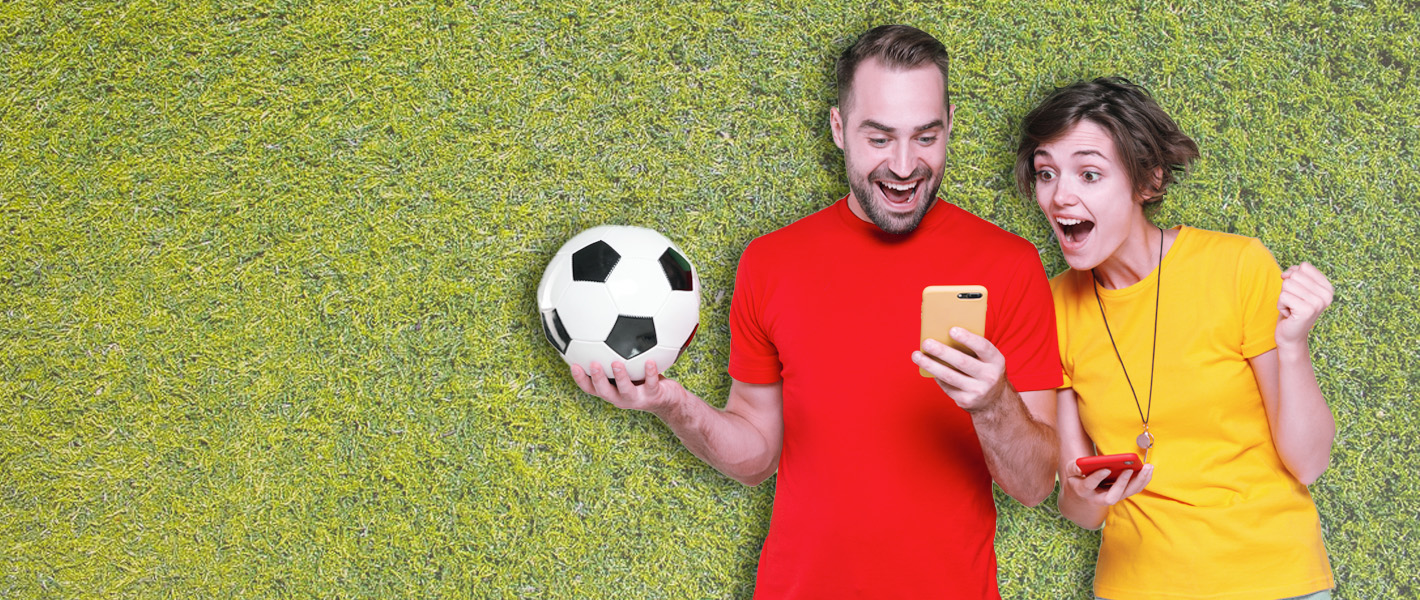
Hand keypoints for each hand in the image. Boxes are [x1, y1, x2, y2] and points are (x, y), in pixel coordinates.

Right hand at [570, 360, 685, 414]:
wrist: (668, 400)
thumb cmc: (644, 381)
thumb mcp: (629, 370)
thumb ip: (615, 358)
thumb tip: (602, 331)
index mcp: (612, 391)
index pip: (591, 388)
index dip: (581, 379)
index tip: (573, 365)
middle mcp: (621, 398)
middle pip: (604, 391)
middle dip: (597, 379)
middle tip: (593, 364)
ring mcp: (637, 399)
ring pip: (626, 390)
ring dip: (620, 377)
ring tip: (616, 363)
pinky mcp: (654, 396)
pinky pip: (651, 384)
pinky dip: (650, 373)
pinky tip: (650, 361)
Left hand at [913, 327, 1007, 412]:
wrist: (994, 401)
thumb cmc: (984, 370)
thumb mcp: (987, 360)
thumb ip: (972, 349)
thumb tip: (943, 335)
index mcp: (996, 361)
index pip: (983, 347)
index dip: (967, 338)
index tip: (951, 330)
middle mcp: (990, 376)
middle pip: (962, 362)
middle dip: (942, 351)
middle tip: (926, 342)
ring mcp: (978, 391)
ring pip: (949, 376)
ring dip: (930, 365)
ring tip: (916, 355)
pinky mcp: (966, 401)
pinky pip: (946, 386)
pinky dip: (936, 376)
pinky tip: (927, 367)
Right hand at [1064, 460, 1153, 506]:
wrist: (1082, 493)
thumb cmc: (1077, 479)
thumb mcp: (1070, 472)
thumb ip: (1074, 467)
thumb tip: (1081, 465)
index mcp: (1084, 490)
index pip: (1090, 485)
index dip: (1097, 477)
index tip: (1106, 468)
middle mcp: (1099, 498)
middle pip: (1114, 496)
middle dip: (1122, 483)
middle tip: (1129, 469)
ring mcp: (1112, 497)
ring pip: (1128, 493)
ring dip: (1139, 481)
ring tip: (1147, 467)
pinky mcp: (1122, 494)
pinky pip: (1134, 489)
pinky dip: (1143, 480)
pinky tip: (1148, 469)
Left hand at [1276, 262, 1333, 347]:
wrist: (1292, 335)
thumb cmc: (1293, 309)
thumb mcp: (1297, 288)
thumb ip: (1295, 273)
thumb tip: (1286, 274)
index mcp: (1328, 287)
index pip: (1304, 266)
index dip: (1293, 276)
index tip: (1297, 292)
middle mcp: (1327, 295)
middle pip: (1294, 275)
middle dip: (1287, 288)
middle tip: (1294, 302)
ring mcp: (1318, 303)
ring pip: (1287, 284)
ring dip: (1283, 297)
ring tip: (1292, 308)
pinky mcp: (1307, 310)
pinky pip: (1283, 296)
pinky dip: (1280, 305)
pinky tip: (1289, 314)